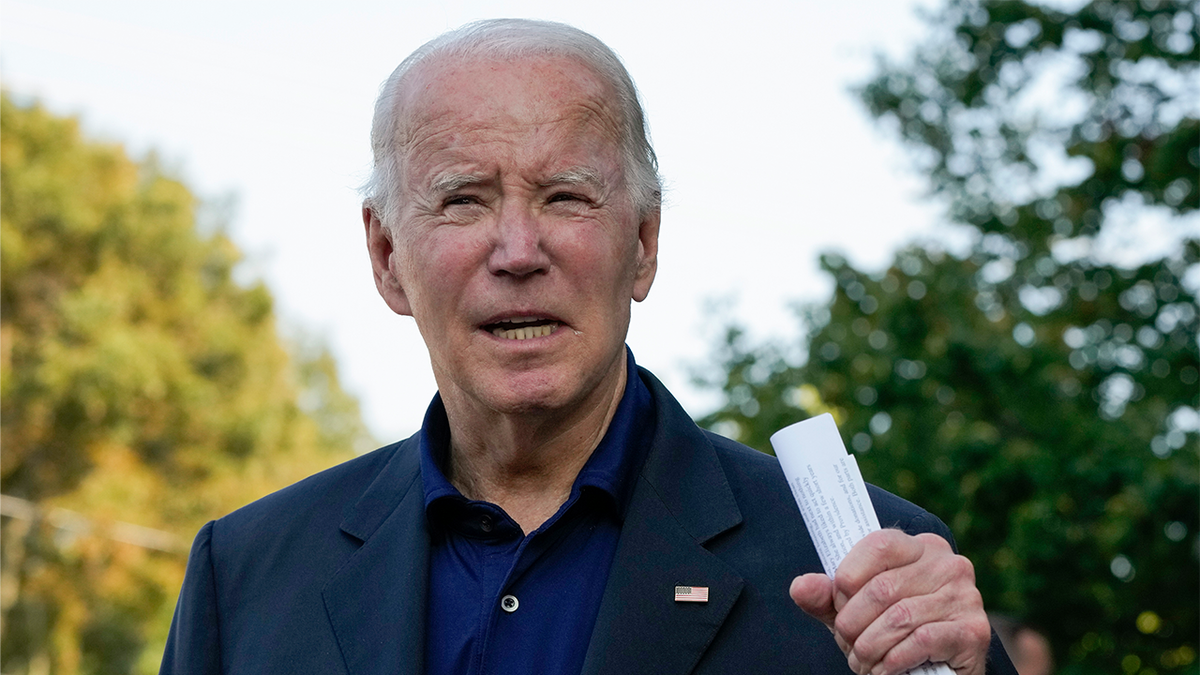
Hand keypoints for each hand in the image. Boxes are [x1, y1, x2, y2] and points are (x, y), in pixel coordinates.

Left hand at [789, 529, 990, 674]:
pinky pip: (921, 640)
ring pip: (899, 617)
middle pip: (882, 587)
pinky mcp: (973, 630)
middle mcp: (949, 564)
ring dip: (869, 647)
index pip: (878, 545)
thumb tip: (801, 587)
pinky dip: (893, 661)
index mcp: (921, 547)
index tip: (839, 604)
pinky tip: (885, 669)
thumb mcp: (855, 611)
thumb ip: (826, 597)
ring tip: (862, 661)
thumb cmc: (894, 632)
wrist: (940, 670)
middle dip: (853, 623)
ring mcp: (965, 596)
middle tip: (846, 643)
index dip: (848, 578)